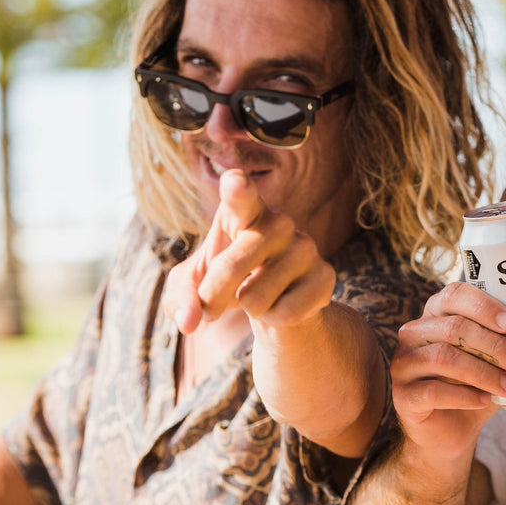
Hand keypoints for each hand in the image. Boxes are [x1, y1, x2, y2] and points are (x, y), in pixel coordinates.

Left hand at [165, 169, 334, 333]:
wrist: (277, 301)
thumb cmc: (226, 282)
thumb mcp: (192, 288)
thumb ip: (181, 300)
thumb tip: (188, 322)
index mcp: (243, 211)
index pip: (240, 194)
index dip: (237, 189)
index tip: (235, 182)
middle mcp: (278, 222)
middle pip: (229, 268)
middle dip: (212, 297)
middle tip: (213, 303)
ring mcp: (305, 247)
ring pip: (254, 300)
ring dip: (246, 309)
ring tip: (257, 295)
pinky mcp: (325, 275)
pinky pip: (283, 314)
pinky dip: (273, 320)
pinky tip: (282, 303)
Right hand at [389, 281, 505, 464]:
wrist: (452, 432)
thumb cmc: (480, 383)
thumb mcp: (504, 352)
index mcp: (439, 312)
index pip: (455, 293)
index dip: (483, 304)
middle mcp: (416, 331)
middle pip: (454, 327)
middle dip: (495, 345)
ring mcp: (405, 362)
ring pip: (444, 358)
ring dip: (484, 373)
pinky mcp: (403, 394)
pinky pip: (432, 390)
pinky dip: (463, 396)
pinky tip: (485, 402)